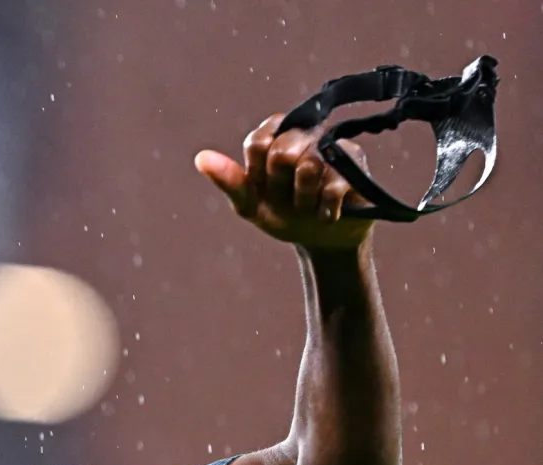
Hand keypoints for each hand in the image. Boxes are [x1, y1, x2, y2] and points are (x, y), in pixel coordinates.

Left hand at [194, 113, 372, 250]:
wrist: (321, 239)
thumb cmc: (282, 214)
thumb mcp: (250, 204)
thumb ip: (229, 181)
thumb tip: (201, 158)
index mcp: (273, 138)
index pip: (258, 141)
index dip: (259, 171)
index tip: (265, 186)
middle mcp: (302, 134)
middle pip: (282, 152)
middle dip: (281, 186)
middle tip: (288, 197)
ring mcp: (330, 146)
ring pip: (308, 166)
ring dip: (303, 199)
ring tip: (307, 206)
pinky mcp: (356, 163)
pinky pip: (333, 186)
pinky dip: (324, 210)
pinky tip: (326, 214)